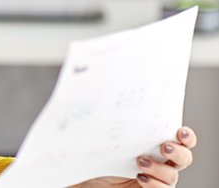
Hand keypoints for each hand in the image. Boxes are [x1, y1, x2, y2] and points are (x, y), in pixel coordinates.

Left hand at [71, 127, 196, 187]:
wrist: (91, 178)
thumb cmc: (99, 154)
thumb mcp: (106, 135)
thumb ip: (113, 122)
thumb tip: (105, 98)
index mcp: (156, 141)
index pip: (182, 139)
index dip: (186, 136)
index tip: (180, 131)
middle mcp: (162, 160)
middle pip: (184, 157)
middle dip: (178, 151)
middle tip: (164, 146)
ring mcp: (158, 177)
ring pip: (172, 175)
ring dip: (159, 168)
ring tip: (140, 162)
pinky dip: (155, 184)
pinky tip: (141, 178)